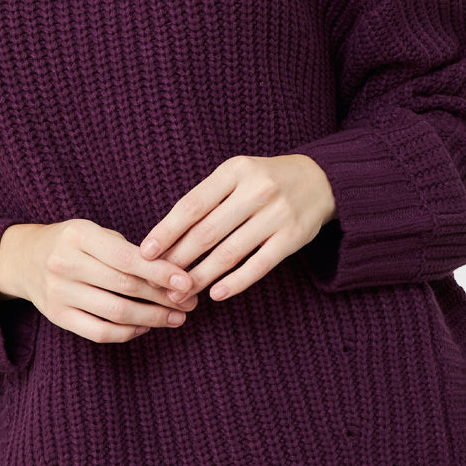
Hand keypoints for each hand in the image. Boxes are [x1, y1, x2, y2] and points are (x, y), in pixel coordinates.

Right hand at [0, 220, 197, 342]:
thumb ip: (130, 251)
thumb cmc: (73, 243)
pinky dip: (128, 332)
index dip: (161, 272)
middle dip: (163, 297)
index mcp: (78, 236)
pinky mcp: (57, 317)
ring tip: (177, 318)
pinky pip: (100, 332)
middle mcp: (65, 264)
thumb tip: (175, 275)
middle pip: (125, 287)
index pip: (127, 258)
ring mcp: (59, 293)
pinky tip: (146, 327)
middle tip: (191, 302)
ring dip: (153, 318)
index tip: (188, 281)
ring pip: (116, 313)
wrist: (24, 258)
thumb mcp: (95, 233)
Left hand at [138, 155, 336, 301]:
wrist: (320, 179)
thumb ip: (205, 199)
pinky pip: (259, 265)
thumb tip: (166, 237)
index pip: (192, 205)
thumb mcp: (235, 176)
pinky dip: (235, 282)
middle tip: (158, 280)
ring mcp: (277, 214)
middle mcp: (256, 190)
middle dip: (179, 259)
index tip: (146, 252)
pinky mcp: (293, 237)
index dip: (166, 230)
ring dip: (201, 277)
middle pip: (207, 232)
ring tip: (182, 292)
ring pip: (230, 253)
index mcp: (234, 171)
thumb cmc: (263, 181)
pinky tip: (216, 294)